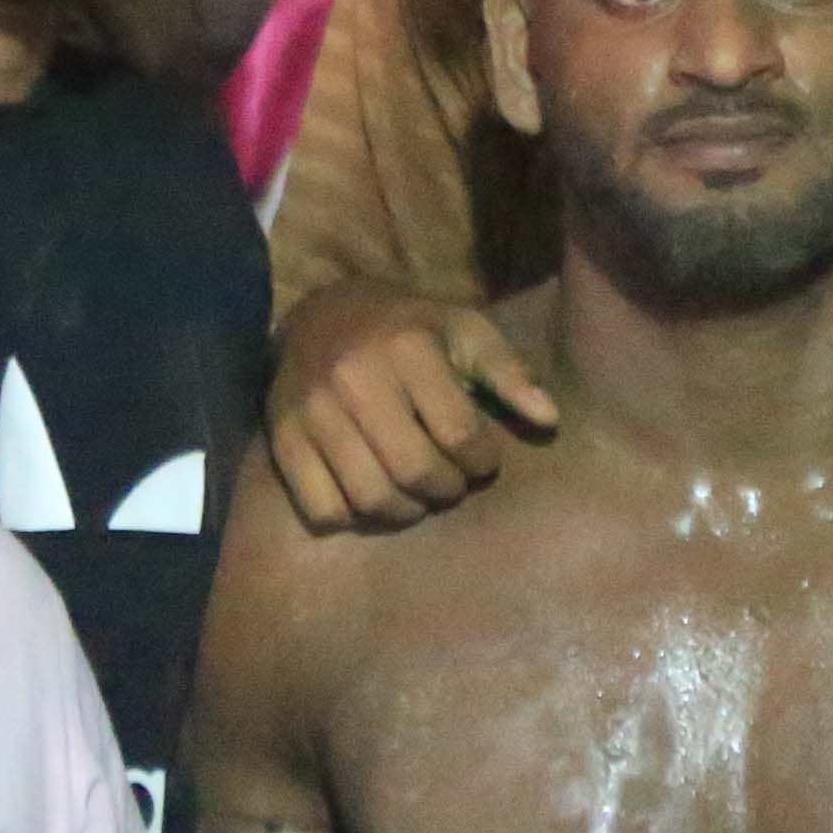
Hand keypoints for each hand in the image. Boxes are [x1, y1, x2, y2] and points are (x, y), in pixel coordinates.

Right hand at [266, 282, 563, 529]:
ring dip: (406, 510)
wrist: (320, 315)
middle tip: (451, 480)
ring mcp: (312, 411)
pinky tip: (370, 494)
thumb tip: (549, 419)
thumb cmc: (407, 329)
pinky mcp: (283, 439)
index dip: (482, 461)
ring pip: (370, 498)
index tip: (483, 458)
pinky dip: (354, 517)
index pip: (459, 434)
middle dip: (447, 490)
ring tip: (416, 492)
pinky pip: (323, 509)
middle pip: (415, 472)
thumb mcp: (464, 330)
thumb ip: (508, 372)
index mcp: (408, 347)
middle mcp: (355, 377)